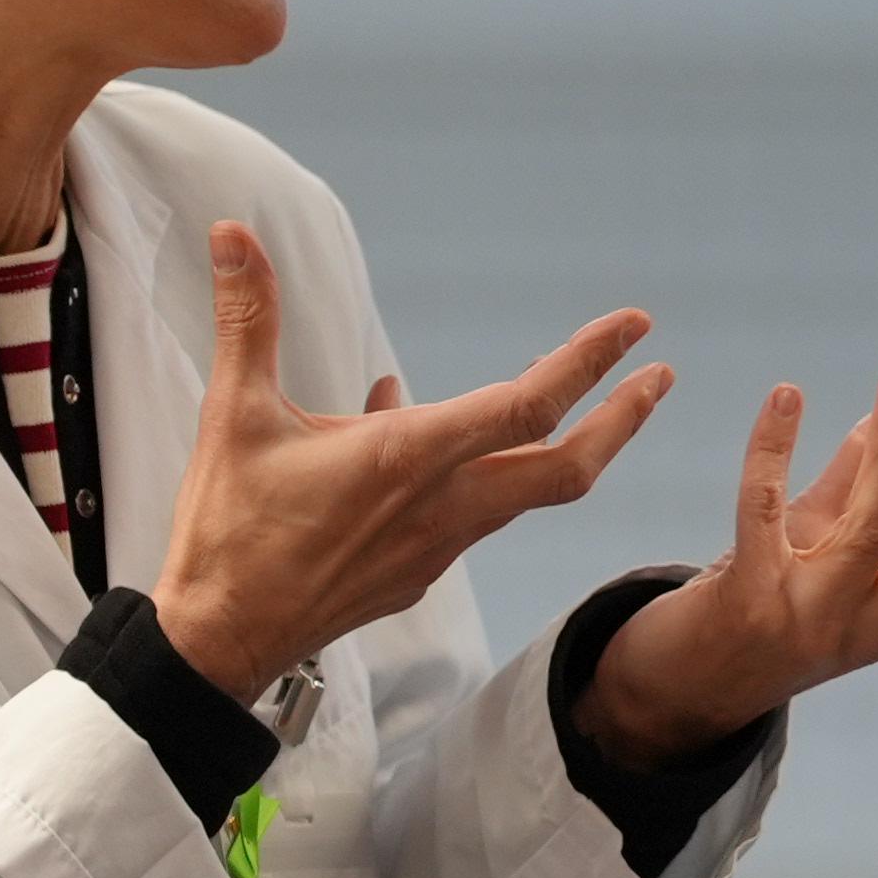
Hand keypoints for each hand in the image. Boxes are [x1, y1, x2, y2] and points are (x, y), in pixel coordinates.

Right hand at [154, 223, 670, 699]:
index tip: (634, 326)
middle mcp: (443, 506)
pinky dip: (485, 470)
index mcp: (410, 459)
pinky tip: (442, 439)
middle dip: (620, 418)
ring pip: (528, 492)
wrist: (218, 644)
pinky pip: (476, 513)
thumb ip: (247, 319)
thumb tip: (232, 233)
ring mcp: (438, 546)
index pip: (528, 404)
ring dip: (566, 445)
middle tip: (659, 376)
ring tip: (579, 398)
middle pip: (566, 466)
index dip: (588, 360)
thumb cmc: (228, 534)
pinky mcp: (419, 572)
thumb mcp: (234, 416)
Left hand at [573, 366, 877, 767]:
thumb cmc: (764, 607)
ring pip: (866, 537)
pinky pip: (764, 516)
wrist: (674, 689)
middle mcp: (868, 628)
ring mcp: (809, 620)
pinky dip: (775, 454)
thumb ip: (863, 480)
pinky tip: (790, 397)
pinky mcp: (744, 598)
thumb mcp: (824, 546)